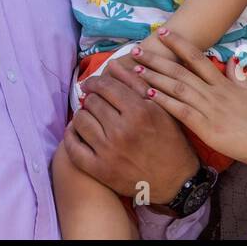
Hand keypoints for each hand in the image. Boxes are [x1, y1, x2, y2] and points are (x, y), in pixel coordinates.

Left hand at [63, 59, 198, 203]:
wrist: (175, 181)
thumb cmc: (170, 141)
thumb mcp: (160, 108)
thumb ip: (135, 83)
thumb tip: (112, 64)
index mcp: (138, 111)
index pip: (105, 86)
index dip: (95, 82)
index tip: (92, 84)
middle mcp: (122, 130)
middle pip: (92, 102)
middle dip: (92, 98)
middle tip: (95, 102)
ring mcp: (108, 152)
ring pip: (80, 120)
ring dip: (82, 115)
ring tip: (90, 117)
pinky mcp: (99, 170)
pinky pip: (73, 147)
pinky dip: (71, 136)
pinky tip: (77, 131)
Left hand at [133, 28, 246, 171]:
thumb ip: (240, 77)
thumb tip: (232, 61)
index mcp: (226, 84)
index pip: (198, 58)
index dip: (179, 44)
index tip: (163, 33)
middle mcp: (215, 93)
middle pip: (181, 70)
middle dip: (157, 59)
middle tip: (136, 49)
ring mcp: (211, 109)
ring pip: (177, 88)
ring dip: (155, 77)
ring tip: (135, 68)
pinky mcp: (209, 128)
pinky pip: (182, 112)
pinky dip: (164, 102)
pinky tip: (148, 95)